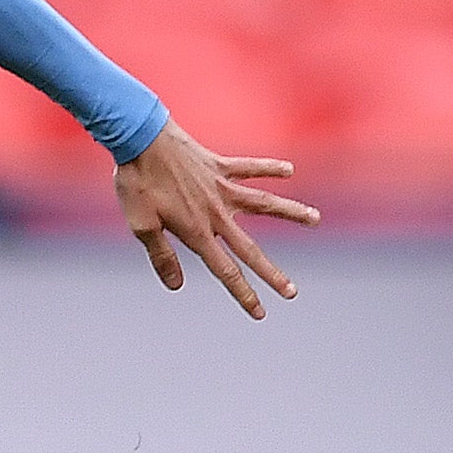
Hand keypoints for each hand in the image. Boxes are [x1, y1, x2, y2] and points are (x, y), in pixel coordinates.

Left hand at [113, 122, 319, 319]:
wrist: (140, 140)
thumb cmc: (136, 184)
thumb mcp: (141, 226)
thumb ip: (162, 257)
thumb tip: (177, 286)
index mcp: (197, 231)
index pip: (225, 271)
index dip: (243, 294)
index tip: (260, 312)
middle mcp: (217, 213)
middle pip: (250, 249)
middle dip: (272, 274)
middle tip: (293, 293)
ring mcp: (222, 187)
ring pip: (264, 203)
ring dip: (290, 212)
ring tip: (315, 218)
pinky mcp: (219, 165)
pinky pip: (250, 167)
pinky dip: (269, 168)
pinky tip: (289, 169)